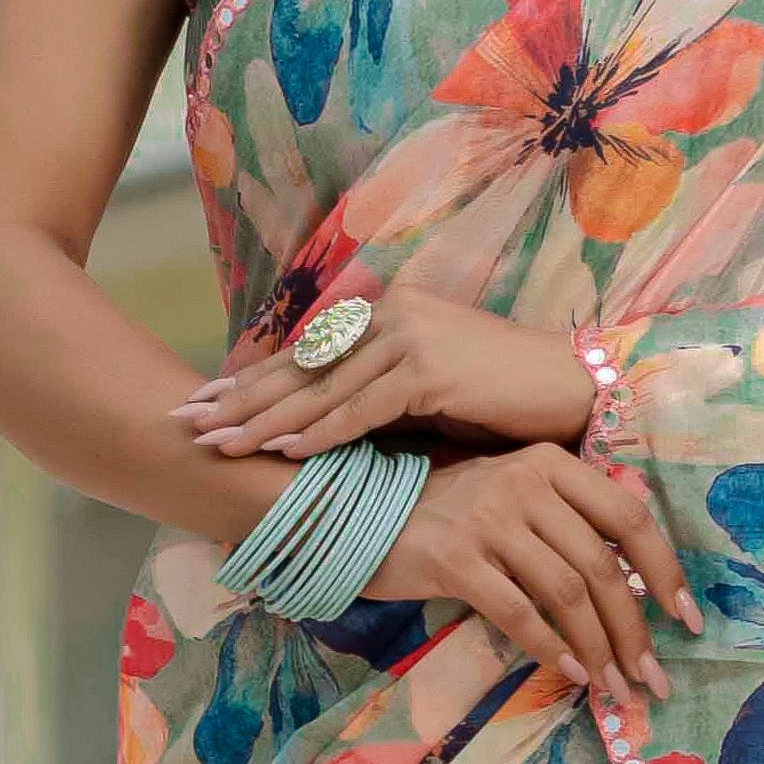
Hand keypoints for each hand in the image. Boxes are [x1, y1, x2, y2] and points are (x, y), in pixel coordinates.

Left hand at [176, 280, 592, 462]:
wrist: (576, 386)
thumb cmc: (506, 398)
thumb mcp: (429, 392)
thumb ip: (376, 397)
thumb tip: (321, 426)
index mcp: (387, 312)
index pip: (307, 352)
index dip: (253, 380)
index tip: (207, 402)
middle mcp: (392, 313)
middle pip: (302, 366)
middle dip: (241, 399)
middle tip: (188, 420)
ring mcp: (410, 336)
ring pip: (323, 389)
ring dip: (267, 421)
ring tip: (219, 443)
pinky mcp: (431, 368)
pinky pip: (365, 409)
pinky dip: (324, 433)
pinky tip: (285, 451)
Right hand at [375, 445, 696, 711]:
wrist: (359, 512)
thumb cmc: (448, 512)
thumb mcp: (513, 496)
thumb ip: (568, 521)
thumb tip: (634, 584)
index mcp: (551, 464)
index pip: (628, 516)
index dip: (664, 571)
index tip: (687, 619)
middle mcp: (526, 483)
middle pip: (602, 564)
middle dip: (635, 630)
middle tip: (652, 678)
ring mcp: (490, 519)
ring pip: (566, 593)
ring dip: (600, 648)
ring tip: (615, 688)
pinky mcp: (455, 560)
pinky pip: (518, 613)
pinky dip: (552, 648)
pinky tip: (573, 674)